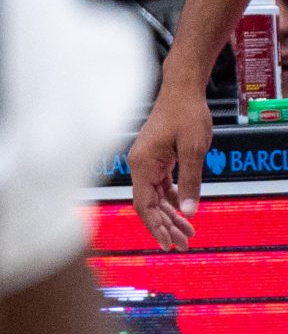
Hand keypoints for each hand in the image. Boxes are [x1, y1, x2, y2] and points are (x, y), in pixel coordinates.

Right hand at [130, 75, 215, 249]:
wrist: (182, 89)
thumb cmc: (185, 113)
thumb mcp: (192, 150)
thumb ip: (190, 183)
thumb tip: (189, 212)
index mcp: (142, 165)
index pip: (144, 205)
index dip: (155, 227)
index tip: (167, 243)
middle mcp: (140, 165)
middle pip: (149, 205)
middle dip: (166, 226)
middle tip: (183, 244)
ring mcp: (147, 162)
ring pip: (156, 197)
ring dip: (171, 215)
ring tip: (188, 233)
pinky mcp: (156, 158)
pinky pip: (161, 186)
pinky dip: (172, 200)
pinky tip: (184, 211)